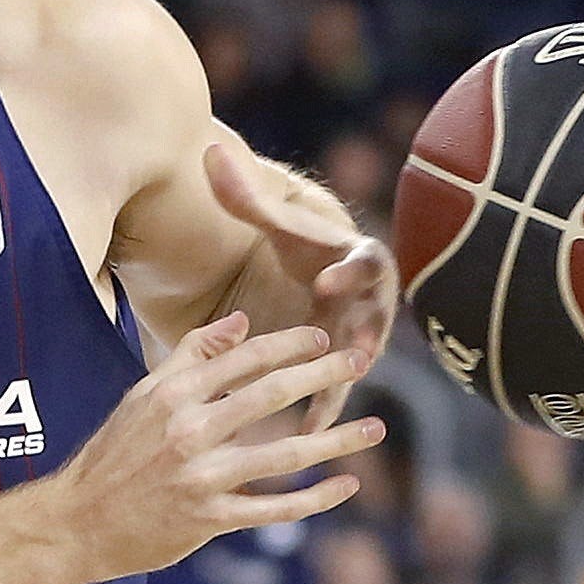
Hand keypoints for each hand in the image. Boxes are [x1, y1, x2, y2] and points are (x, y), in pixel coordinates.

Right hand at [41, 312, 380, 582]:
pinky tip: (347, 486)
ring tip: (375, 429)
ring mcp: (202, 478)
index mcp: (172, 395)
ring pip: (284, 455)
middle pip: (270, 396)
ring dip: (336, 440)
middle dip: (322, 375)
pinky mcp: (211, 520)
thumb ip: (191, 356)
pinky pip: (275, 509)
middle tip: (361, 360)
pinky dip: (315, 500)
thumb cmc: (114, 453)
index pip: (243, 359)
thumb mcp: (143, 396)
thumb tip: (242, 322)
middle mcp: (189, 432)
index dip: (289, 345)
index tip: (322, 337)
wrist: (79, 521)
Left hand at [205, 139, 398, 430]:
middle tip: (353, 353)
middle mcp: (367, 300)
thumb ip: (243, 191)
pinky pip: (337, 390)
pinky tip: (306, 435)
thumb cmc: (295, 242)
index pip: (365, 262)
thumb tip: (209, 148)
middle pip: (374, 319)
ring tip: (328, 407)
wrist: (310, 272)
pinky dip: (325, 410)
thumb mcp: (271, 219)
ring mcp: (358, 334)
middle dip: (364, 336)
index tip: (328, 279)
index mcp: (356, 259)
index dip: (351, 271)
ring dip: (344, 382)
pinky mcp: (341, 364)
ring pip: (356, 361)